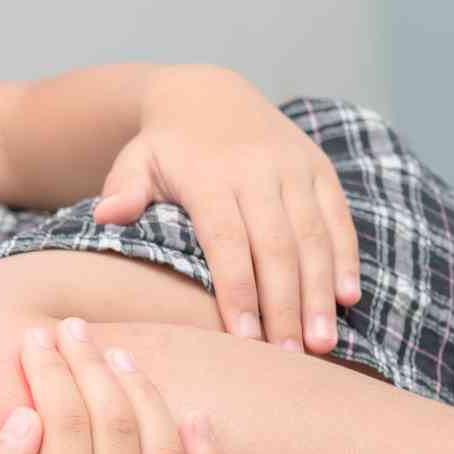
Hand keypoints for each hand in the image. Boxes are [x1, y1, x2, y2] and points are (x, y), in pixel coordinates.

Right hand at [0, 318, 228, 453]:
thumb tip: (29, 412)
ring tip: (119, 357)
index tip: (34, 336)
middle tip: (74, 329)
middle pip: (118, 424)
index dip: (51, 370)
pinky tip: (196, 414)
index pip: (66, 421)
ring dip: (146, 395)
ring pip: (168, 451)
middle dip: (93, 366)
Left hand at [93, 66, 361, 355]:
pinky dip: (344, 258)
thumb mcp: (135, 160)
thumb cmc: (164, 147)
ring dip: (319, 292)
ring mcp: (295, 170)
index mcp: (212, 176)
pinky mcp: (319, 170)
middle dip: (286, 305)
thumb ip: (123, 189)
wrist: (210, 95)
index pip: (228, 241)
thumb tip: (107, 215)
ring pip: (313, 237)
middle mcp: (260, 171)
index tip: (243, 339)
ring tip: (321, 343)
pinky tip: (347, 299)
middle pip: (277, 247)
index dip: (238, 291)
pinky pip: (338, 218)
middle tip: (290, 358)